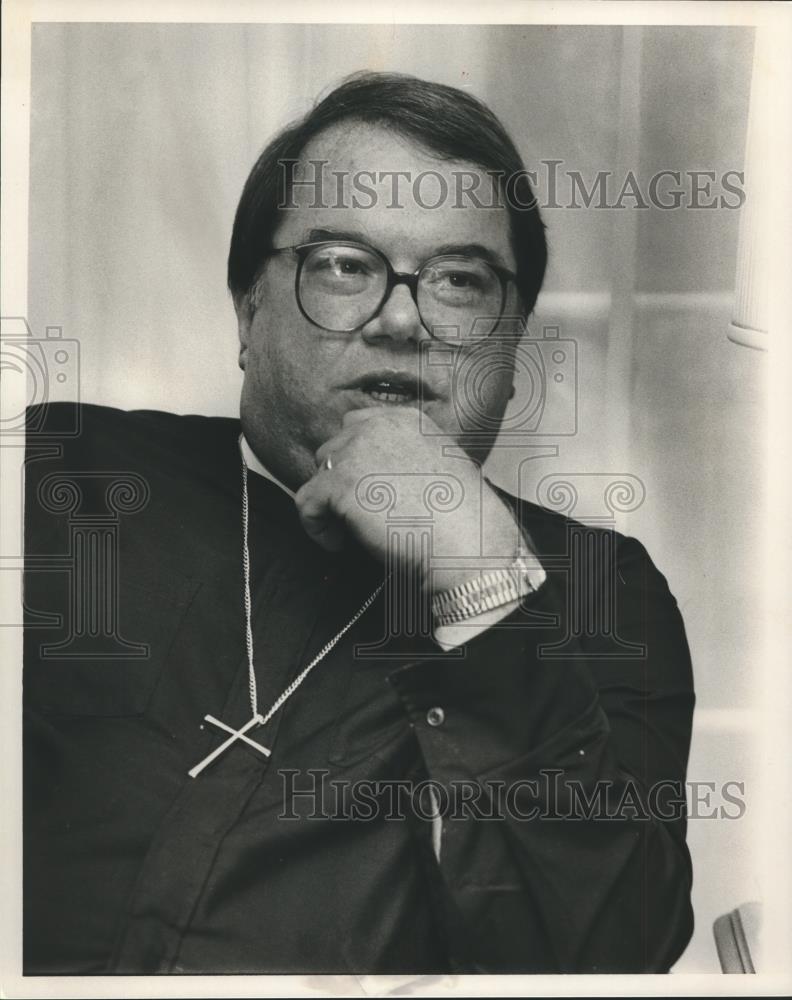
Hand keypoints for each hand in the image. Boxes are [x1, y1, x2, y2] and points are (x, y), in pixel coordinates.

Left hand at [294, 407, 527, 595]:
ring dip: (329, 504)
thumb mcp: (444, 466)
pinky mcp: (339, 484)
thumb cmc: (464, 517)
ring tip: (351, 532)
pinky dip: (316, 527)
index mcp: (406, 419)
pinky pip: (306, 503)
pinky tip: (338, 544)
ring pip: (319, 474)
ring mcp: (355, 451)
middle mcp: (377, 425)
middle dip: (340, 481)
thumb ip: (409, 457)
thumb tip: (383, 477)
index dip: (355, 461)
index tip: (367, 492)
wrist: (466, 540)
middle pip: (334, 448)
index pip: (358, 426)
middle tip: (358, 514)